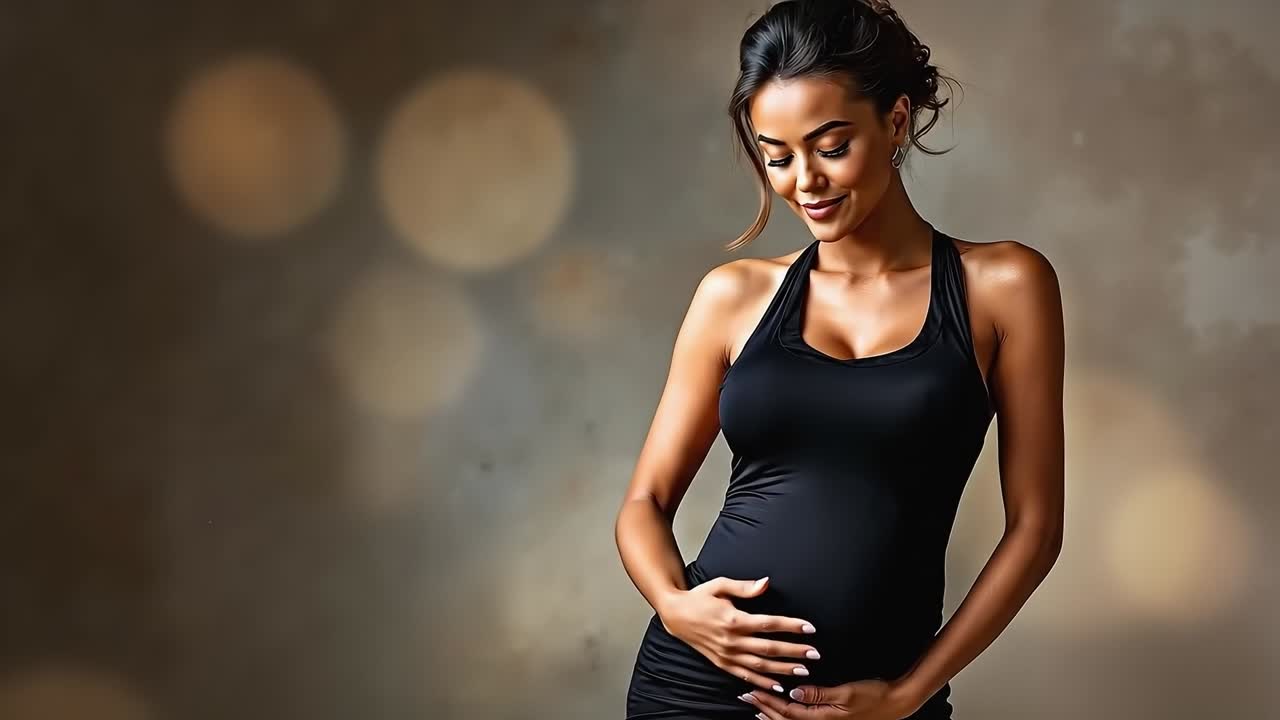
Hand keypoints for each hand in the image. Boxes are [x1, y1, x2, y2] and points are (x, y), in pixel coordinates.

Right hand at [657, 576, 819, 693]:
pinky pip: (745, 676)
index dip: (791, 626)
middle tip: (815, 653)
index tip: (809, 628)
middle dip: (794, 651)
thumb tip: (766, 582)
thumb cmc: (698, 598)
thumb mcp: (720, 585)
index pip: (768, 624)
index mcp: (733, 619)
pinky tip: (778, 686)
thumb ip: (744, 586)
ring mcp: (727, 654)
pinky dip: (762, 683)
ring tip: (803, 670)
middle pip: (769, 648)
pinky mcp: (722, 663)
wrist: (675, 615)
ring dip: (783, 669)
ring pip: (760, 666)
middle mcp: (731, 640)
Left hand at [739, 677, 918, 719]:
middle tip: (745, 695)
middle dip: (764, 708)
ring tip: (756, 706)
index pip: (787, 711)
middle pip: (785, 719)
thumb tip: (795, 693)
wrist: (895, 704)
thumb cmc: (873, 696)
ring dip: (772, 713)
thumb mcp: (847, 693)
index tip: (751, 691)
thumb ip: (820, 695)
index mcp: (822, 719)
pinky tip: (783, 709)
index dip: (768, 701)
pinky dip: (788, 715)